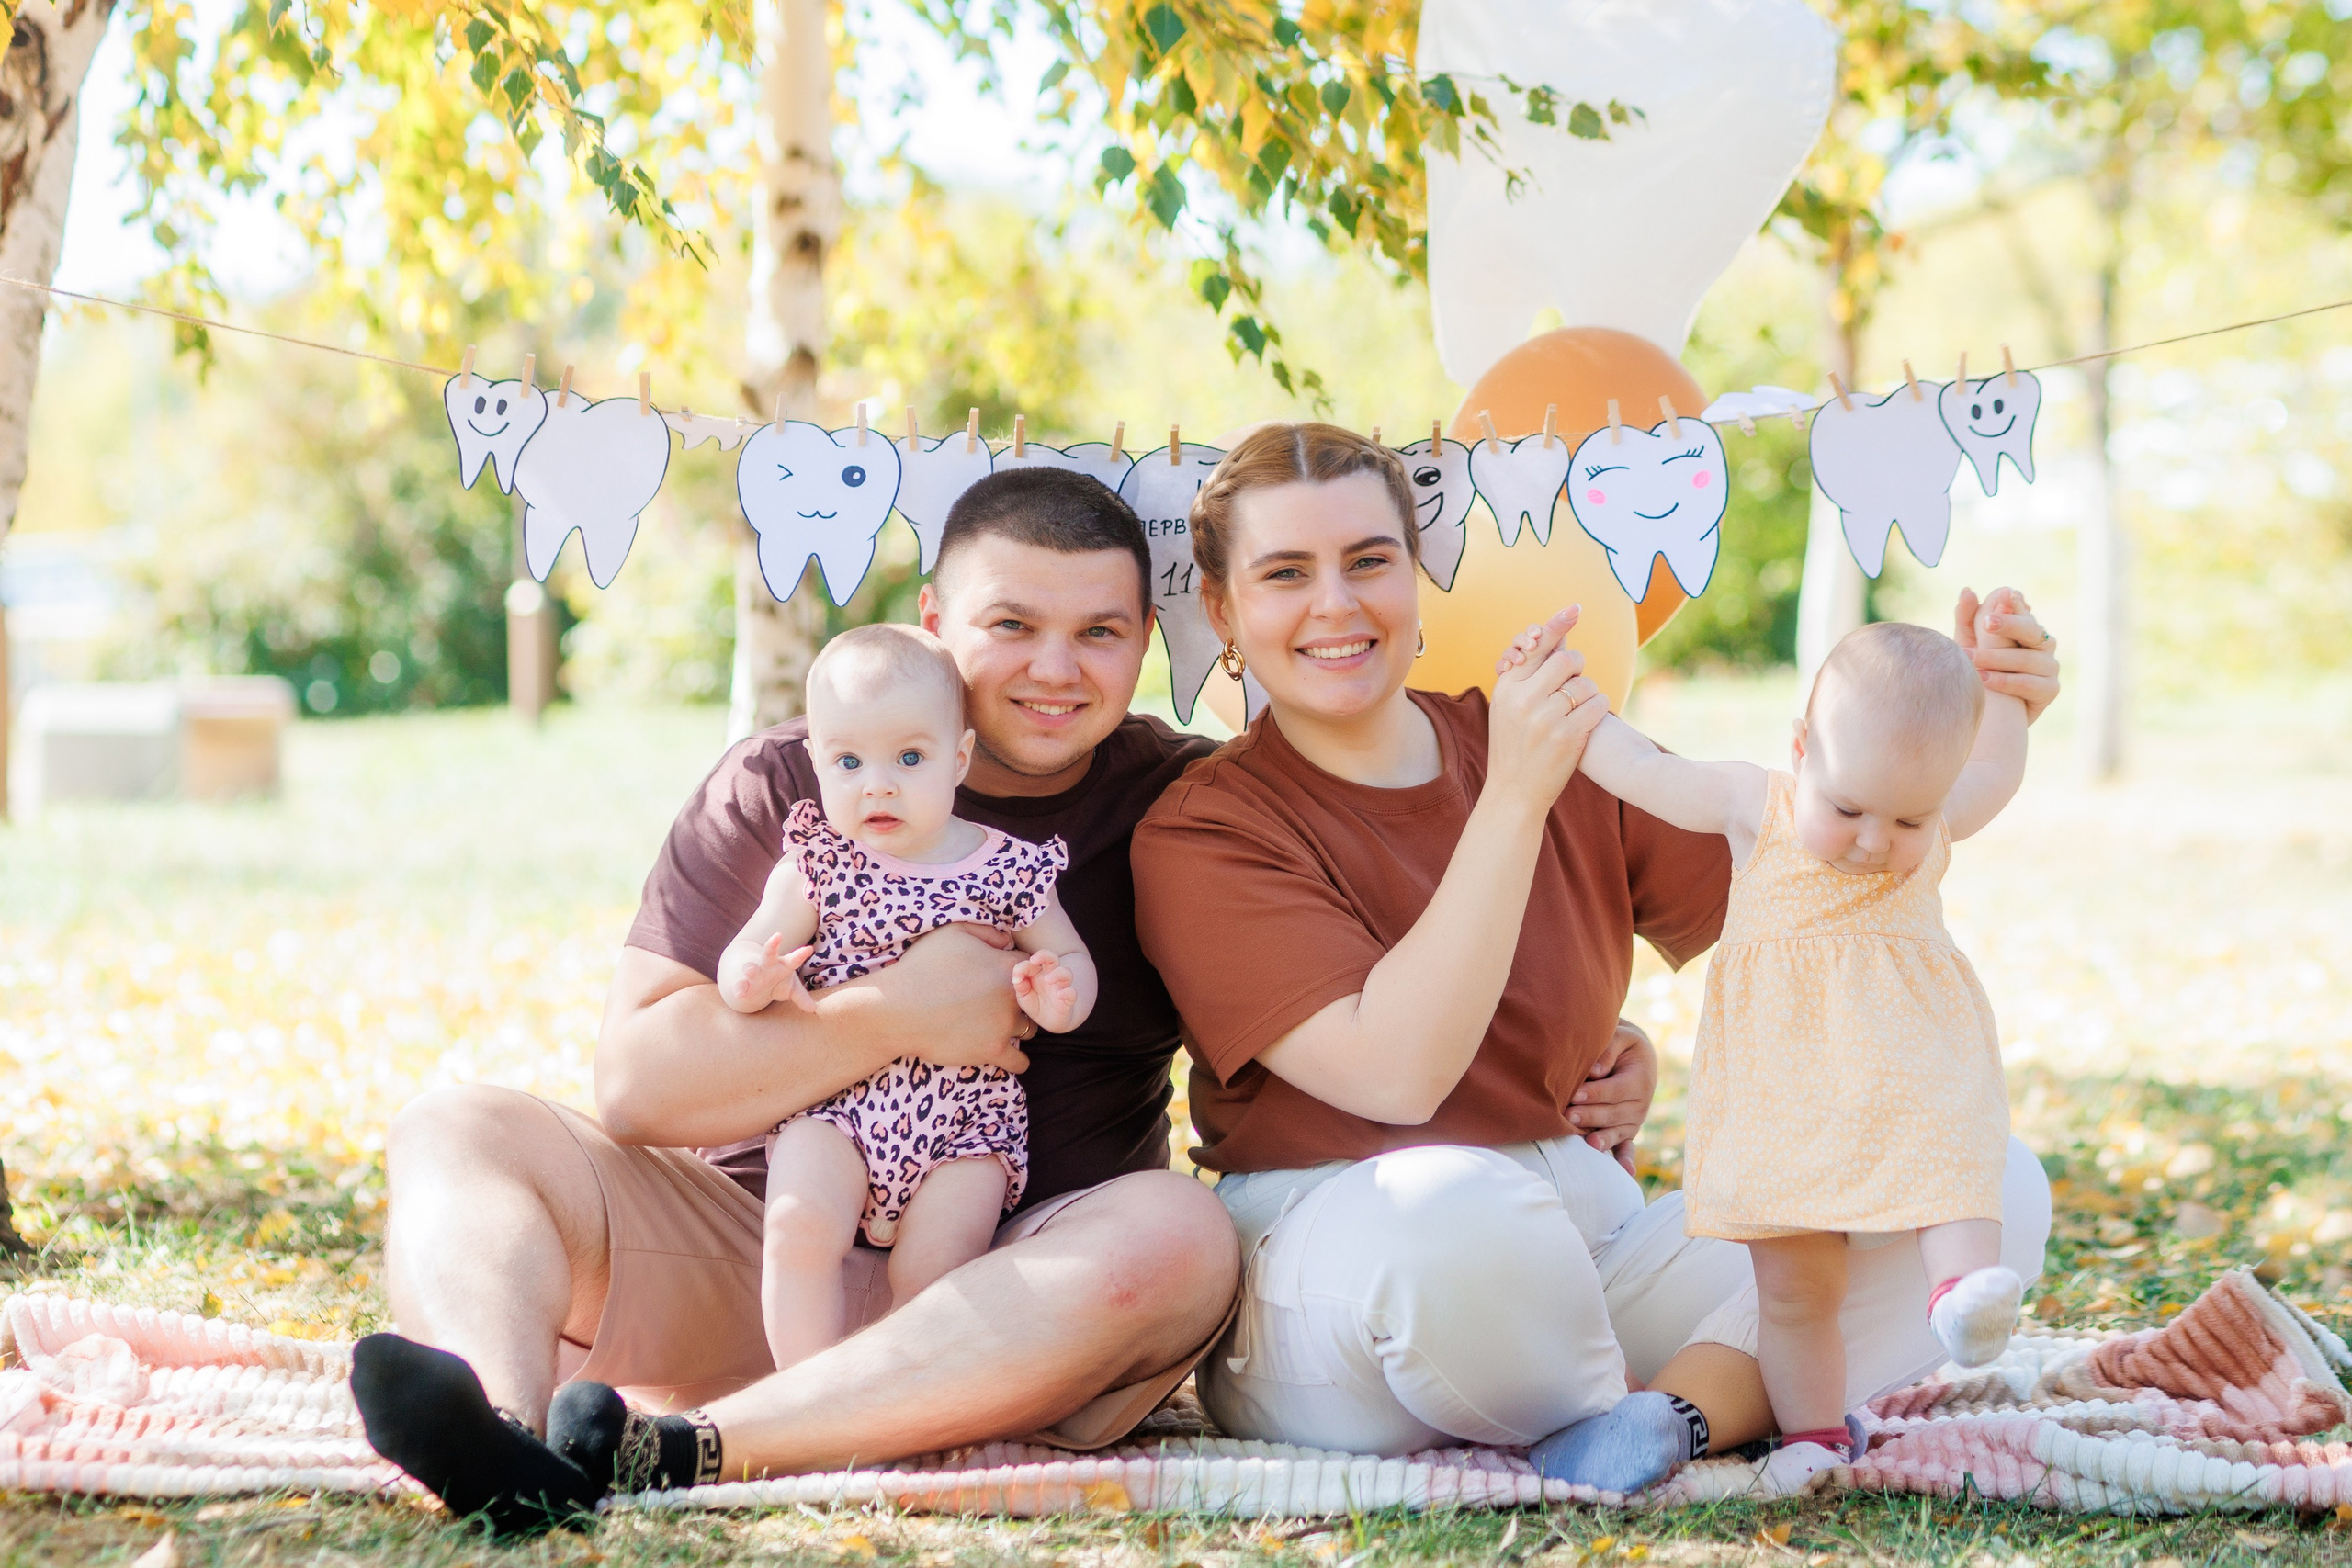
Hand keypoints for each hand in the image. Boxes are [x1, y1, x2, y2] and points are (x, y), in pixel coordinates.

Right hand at [731, 934, 815, 1012]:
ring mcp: (754, 973)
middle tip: (777, 936)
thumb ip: (801, 998)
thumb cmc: (778, 982)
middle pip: (769, 953)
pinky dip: (739, 989)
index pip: (794, 959)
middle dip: (772, 945)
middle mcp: (768, 966)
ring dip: (750, 968)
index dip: (801, 955)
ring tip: (750, 970)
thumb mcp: (792, 989)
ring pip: (751, 967)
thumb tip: (813, 1009)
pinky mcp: (744, 984)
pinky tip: (739, 995)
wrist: (756, 983)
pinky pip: (740, 985)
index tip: (809, 949)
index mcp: (783, 965)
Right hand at [874, 924, 1029, 1072]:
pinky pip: (1020, 1062)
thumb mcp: (953, 933)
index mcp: (1008, 966)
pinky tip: (1005, 1053)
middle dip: (1019, 1000)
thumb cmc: (922, 967)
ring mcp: (1004, 1026)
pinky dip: (1016, 1059)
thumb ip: (987, 932)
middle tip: (996, 1002)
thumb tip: (1007, 942)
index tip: (999, 977)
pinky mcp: (993, 1051)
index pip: (1030, 968)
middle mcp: (1013, 996)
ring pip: (1028, 1029)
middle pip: (1033, 1000)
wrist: (898, 1009)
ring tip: (997, 1025)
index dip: (1016, 971)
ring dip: (1017, 1027)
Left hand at [1011, 950, 1078, 1033]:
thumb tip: (1016, 977)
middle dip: (1044, 955)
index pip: (1034, 961)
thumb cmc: (1035, 1003)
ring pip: (1066, 973)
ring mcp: (1062, 987)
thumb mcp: (1023, 995)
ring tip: (1047, 980)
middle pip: (1053, 958)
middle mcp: (1052, 976)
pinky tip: (1059, 995)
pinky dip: (1068, 992)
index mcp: (1039, 972)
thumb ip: (1019, 984)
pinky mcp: (1068, 1000)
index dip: (1024, 966)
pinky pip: (1072, 993)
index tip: (1016, 978)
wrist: (1050, 1021)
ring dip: (1057, 973)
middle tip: (1034, 960)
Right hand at [1486, 606, 1611, 810]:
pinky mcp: (1567, 737)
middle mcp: (1524, 700)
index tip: (1575, 608)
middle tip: (1576, 682)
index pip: (1538, 647)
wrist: (1514, 792)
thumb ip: (1526, 676)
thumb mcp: (1507, 708)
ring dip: (1589, 693)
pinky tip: (1589, 721)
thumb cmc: (1514, 747)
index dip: (1557, 624)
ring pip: (1585, 684)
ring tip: (1578, 710)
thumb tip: (1550, 640)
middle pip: (1568, 660)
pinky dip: (1599, 710)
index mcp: (1507, 688)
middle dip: (1578, 668)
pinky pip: (1597, 706)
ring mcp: (1545, 719)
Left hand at [1570, 1019, 1657, 1174]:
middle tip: (1568, 1116)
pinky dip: (1625, 1159)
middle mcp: (1640, 1104)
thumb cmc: (1622, 1046)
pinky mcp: (1627, 1132)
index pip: (1615, 1090)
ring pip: (1617, 1132)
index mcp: (1639, 1080)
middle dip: (1590, 1115)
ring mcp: (1634, 1121)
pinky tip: (1626, 1172)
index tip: (1575, 1094)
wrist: (1635, 1059)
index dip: (1595, 1093)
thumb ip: (1609, 1050)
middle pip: (1613, 1113)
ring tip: (1588, 1144)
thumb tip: (1596, 1071)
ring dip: (1603, 1139)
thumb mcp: (1622, 1038)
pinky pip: (1627, 1147)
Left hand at [1954, 586, 2059, 722]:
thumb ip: (1967, 618)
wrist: (1989, 712)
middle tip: (1986, 622)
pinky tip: (1985, 680)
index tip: (2003, 595)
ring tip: (1970, 659)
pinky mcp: (2050, 689)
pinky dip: (2006, 681)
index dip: (2013, 603)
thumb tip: (1967, 591)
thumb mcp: (1968, 643)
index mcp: (2025, 627)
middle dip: (2009, 624)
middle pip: (2030, 629)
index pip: (2021, 609)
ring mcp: (2049, 666)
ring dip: (1996, 658)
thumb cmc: (1978, 670)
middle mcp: (2043, 643)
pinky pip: (2029, 683)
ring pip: (2026, 658)